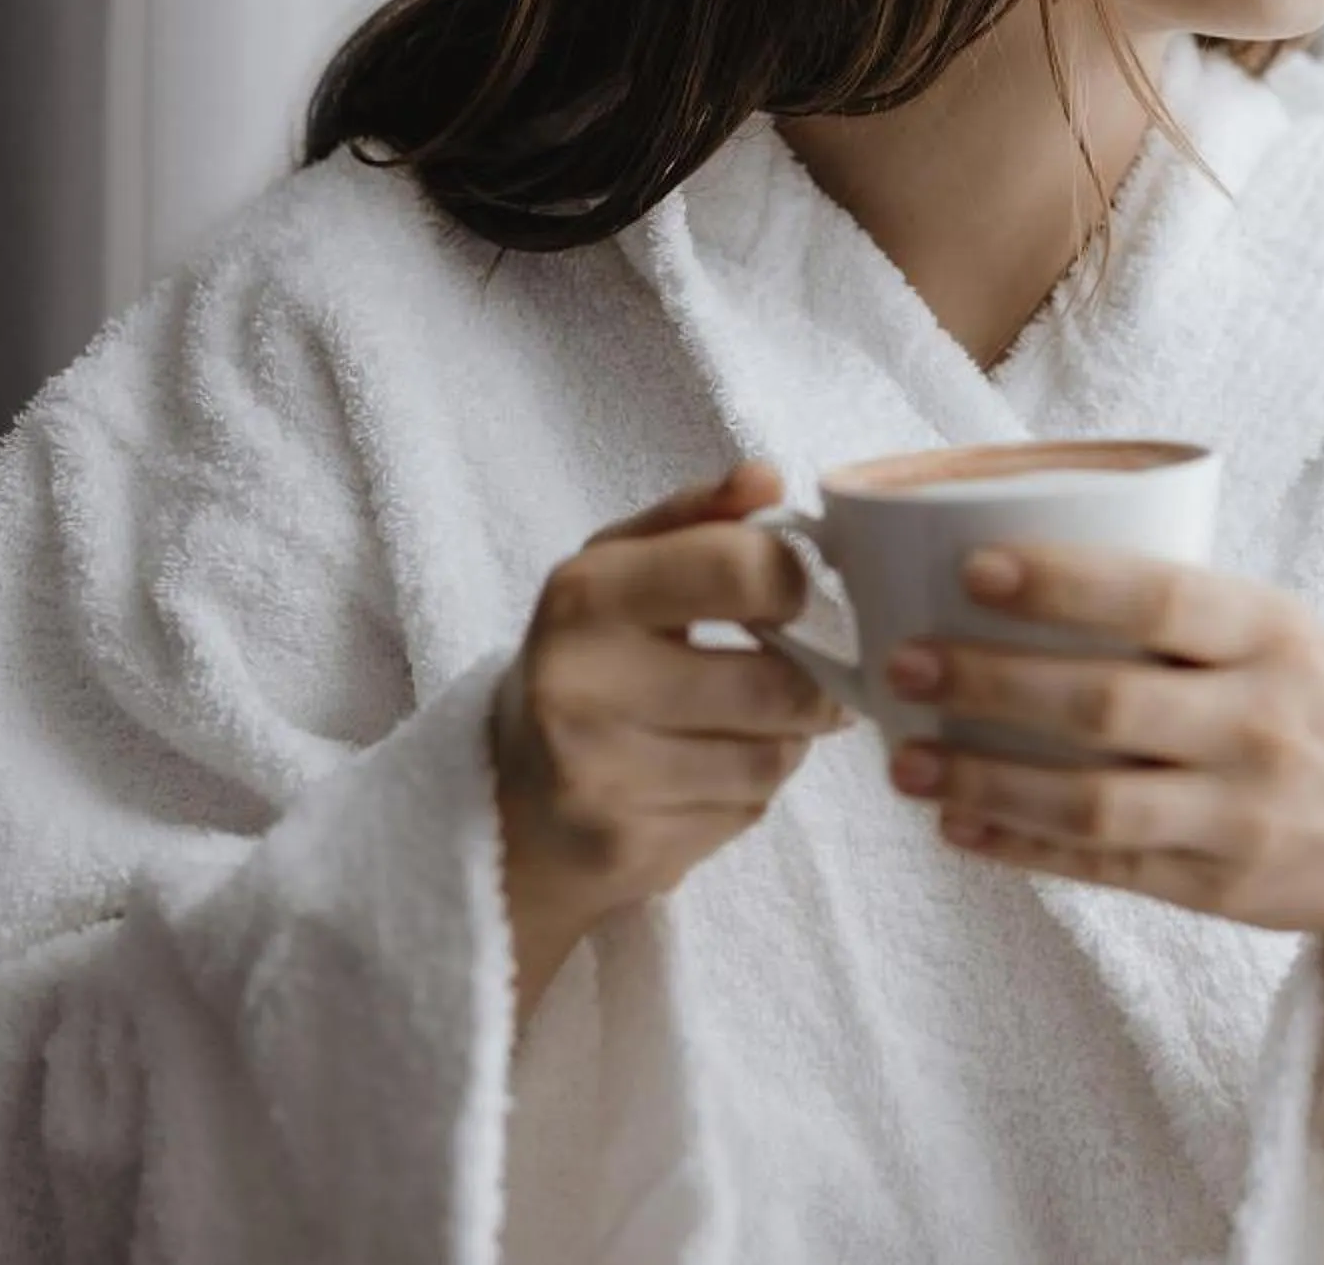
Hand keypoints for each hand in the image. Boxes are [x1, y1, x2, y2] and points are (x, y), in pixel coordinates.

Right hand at [490, 460, 846, 1020]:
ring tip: (750, 722)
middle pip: (780, 684)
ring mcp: (599, 777)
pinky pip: (747, 811)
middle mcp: (580, 687)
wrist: (508, 797)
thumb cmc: (591, 657)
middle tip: (806, 673)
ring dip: (786, 739)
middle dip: (814, 681)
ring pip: (774, 756)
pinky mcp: (626, 848)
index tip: (799, 597)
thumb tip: (767, 476)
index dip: (799, 584)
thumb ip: (699, 516)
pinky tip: (709, 773)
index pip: (744, 569)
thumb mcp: (622, 567)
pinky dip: (751, 791)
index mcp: (586, 596)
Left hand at [879, 545, 1323, 995]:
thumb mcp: (1295, 636)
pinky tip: (959, 828)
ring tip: (905, 762)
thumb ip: (1192, 615)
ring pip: (1089, 802)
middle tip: (901, 663)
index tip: (972, 566)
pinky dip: (1022, 848)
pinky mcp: (1219, 889)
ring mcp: (1240, 815)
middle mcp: (1261, 723)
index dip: (1060, 583)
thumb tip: (1030, 571)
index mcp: (1278, 636)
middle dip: (988, 682)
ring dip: (983, 781)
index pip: (1158, 599)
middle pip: (1103, 703)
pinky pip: (1102, 868)